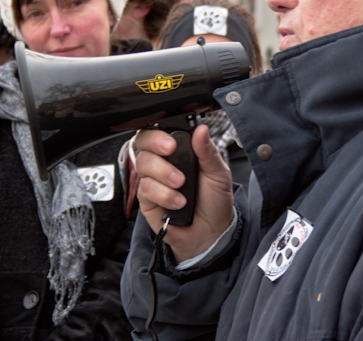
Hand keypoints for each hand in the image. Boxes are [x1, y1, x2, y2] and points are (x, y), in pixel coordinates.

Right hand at [135, 124, 233, 262]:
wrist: (212, 232)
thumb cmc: (214, 200)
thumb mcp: (218, 174)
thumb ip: (208, 152)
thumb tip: (201, 129)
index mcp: (180, 149)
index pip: (160, 130)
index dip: (160, 131)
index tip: (173, 140)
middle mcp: (163, 161)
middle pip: (143, 141)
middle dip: (155, 144)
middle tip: (171, 150)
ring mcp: (153, 179)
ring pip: (144, 163)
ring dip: (164, 173)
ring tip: (182, 185)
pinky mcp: (147, 199)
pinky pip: (145, 189)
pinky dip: (163, 194)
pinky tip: (178, 202)